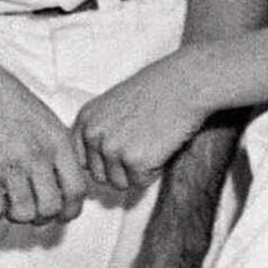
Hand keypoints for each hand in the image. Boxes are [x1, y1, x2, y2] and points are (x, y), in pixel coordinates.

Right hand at [0, 47, 88, 224]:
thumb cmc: (5, 98)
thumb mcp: (44, 118)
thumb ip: (57, 148)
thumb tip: (65, 179)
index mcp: (57, 141)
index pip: (77, 189)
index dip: (72, 209)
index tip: (64, 214)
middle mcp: (37, 155)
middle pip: (51, 208)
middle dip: (44, 217)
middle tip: (34, 213)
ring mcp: (9, 164)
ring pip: (23, 214)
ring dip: (18, 216)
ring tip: (12, 206)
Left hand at [73, 54, 209, 192]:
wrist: (185, 84)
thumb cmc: (158, 90)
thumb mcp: (114, 105)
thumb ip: (100, 131)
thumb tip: (96, 164)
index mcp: (85, 120)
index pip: (82, 161)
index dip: (104, 161)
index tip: (122, 150)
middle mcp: (94, 135)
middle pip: (99, 176)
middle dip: (121, 169)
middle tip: (143, 145)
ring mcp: (113, 149)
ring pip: (120, 183)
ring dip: (138, 171)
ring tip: (153, 143)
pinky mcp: (135, 161)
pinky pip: (141, 182)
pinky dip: (154, 171)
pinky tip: (162, 147)